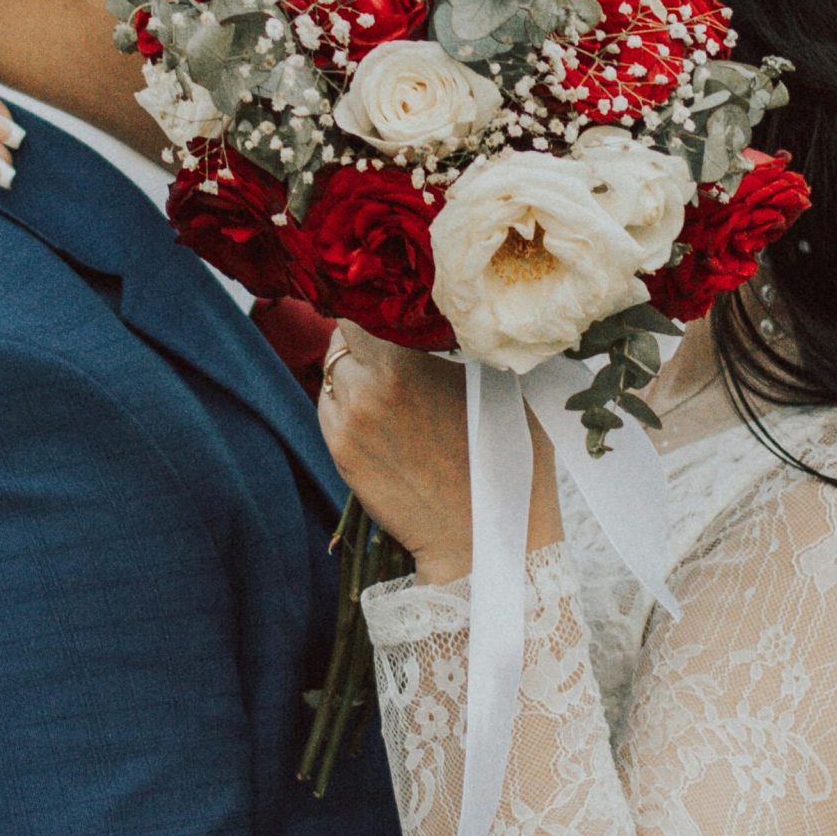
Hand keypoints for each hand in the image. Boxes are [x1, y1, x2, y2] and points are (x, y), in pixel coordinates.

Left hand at [316, 325, 561, 584]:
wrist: (482, 534)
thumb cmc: (505, 458)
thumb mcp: (496, 385)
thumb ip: (461, 344)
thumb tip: (450, 310)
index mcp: (404, 362)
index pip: (362, 307)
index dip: (375, 301)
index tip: (390, 303)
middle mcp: (367, 387)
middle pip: (342, 335)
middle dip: (364, 334)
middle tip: (392, 341)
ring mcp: (347, 422)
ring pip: (332, 371)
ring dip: (353, 369)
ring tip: (393, 385)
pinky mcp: (339, 452)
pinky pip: (331, 406)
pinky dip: (348, 402)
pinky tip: (385, 416)